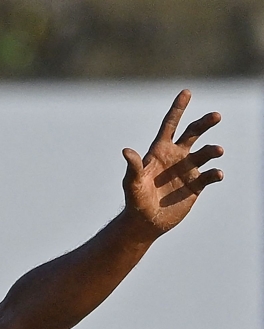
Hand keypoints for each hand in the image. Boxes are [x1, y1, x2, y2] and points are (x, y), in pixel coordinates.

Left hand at [122, 90, 223, 236]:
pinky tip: (217, 174)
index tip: (186, 92)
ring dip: (212, 150)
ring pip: (205, 153)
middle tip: (216, 115)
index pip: (170, 125)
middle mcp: (176, 156)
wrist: (145, 221)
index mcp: (160, 151)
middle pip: (193, 133)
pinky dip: (215, 174)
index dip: (178, 108)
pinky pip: (210, 175)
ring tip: (217, 151)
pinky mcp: (196, 185)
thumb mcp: (133, 183)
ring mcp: (187, 170)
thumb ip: (133, 166)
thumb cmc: (135, 200)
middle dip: (204, 123)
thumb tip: (126, 151)